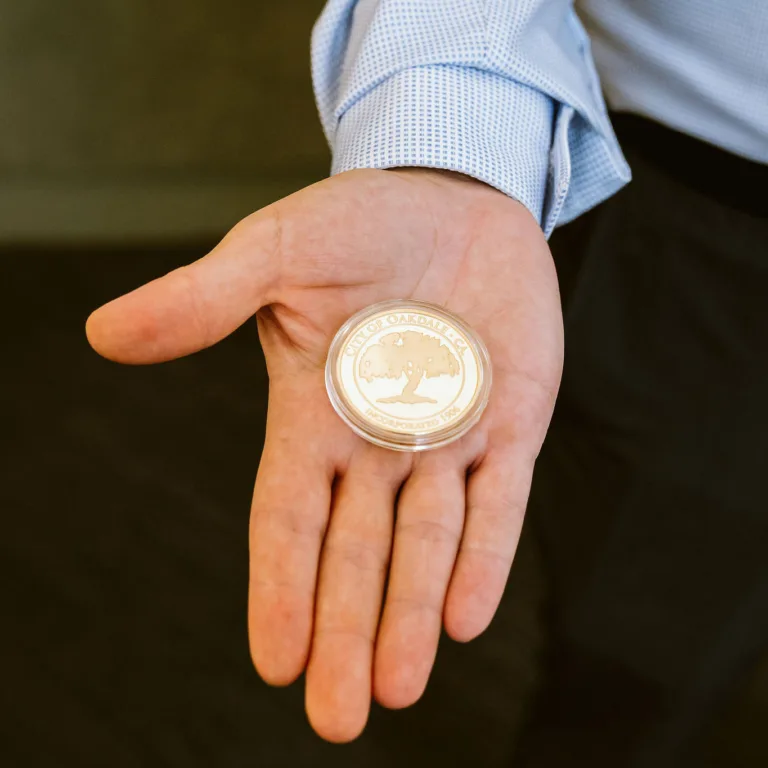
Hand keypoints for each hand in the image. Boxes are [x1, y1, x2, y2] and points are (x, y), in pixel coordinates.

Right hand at [87, 168, 562, 741]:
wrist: (453, 200)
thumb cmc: (358, 222)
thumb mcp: (274, 253)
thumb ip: (203, 300)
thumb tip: (106, 333)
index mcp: (313, 412)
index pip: (288, 516)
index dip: (279, 586)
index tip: (276, 661)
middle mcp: (377, 442)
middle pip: (356, 553)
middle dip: (346, 632)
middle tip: (336, 718)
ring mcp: (447, 436)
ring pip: (427, 543)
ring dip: (412, 614)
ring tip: (398, 686)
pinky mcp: (511, 421)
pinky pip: (498, 501)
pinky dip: (484, 555)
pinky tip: (464, 616)